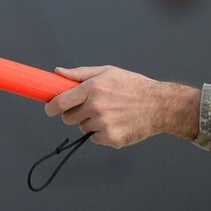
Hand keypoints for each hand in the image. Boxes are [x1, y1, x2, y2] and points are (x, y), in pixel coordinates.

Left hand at [45, 67, 198, 146]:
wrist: (159, 105)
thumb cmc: (134, 86)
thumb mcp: (108, 72)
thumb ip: (80, 74)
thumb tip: (57, 73)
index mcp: (93, 88)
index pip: (60, 102)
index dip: (51, 107)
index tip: (50, 109)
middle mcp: (96, 106)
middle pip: (68, 117)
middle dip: (75, 113)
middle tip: (91, 108)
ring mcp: (103, 124)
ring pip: (82, 127)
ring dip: (91, 123)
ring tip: (110, 113)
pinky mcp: (111, 138)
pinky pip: (95, 138)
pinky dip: (102, 133)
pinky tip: (117, 123)